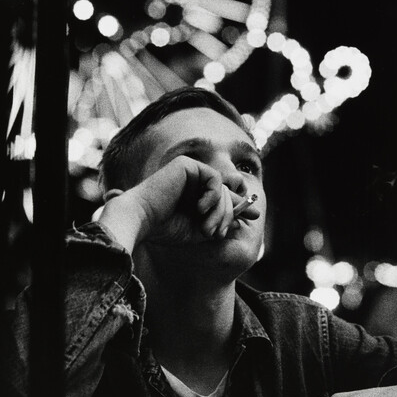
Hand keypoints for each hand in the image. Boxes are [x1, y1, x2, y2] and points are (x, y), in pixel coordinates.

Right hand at [99, 155, 258, 252]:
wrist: (142, 221)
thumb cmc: (166, 230)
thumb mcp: (201, 229)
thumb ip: (223, 220)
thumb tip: (247, 214)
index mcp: (194, 196)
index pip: (224, 197)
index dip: (240, 206)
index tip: (255, 215)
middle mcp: (193, 182)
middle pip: (226, 193)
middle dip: (229, 214)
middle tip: (220, 232)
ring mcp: (190, 171)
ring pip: (222, 188)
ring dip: (220, 210)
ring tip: (207, 226)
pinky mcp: (187, 164)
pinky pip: (214, 177)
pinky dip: (213, 195)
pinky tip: (200, 208)